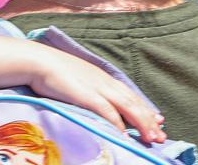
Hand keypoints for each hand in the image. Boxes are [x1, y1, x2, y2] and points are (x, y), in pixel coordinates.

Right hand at [21, 44, 165, 143]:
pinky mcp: (87, 95)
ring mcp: (97, 88)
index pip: (129, 94)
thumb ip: (87, 86)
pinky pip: (108, 112)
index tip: (157, 120)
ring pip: (127, 107)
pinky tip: (125, 135)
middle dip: (149, 120)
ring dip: (141, 123)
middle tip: (161, 136)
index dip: (144, 108)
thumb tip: (90, 96)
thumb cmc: (51, 68)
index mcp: (102, 77)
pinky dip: (119, 124)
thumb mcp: (76, 76)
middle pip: (133, 102)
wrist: (37, 59)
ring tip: (152, 138)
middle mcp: (105, 82)